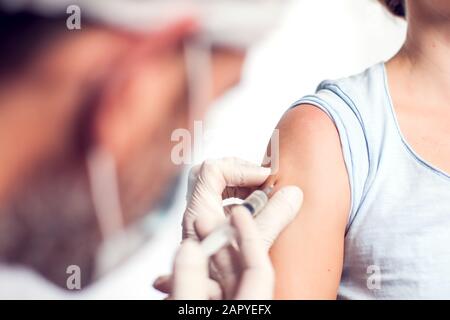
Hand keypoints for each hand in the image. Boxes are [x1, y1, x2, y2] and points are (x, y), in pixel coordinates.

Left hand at [154, 157, 302, 298]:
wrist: (205, 297)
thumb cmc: (222, 274)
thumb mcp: (253, 244)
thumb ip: (273, 218)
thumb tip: (292, 194)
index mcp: (200, 211)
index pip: (212, 170)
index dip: (240, 168)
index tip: (264, 178)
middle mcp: (197, 214)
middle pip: (211, 174)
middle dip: (239, 172)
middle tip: (262, 181)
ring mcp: (202, 222)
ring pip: (216, 189)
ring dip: (241, 187)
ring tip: (263, 195)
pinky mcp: (211, 230)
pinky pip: (223, 205)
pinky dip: (240, 201)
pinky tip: (257, 211)